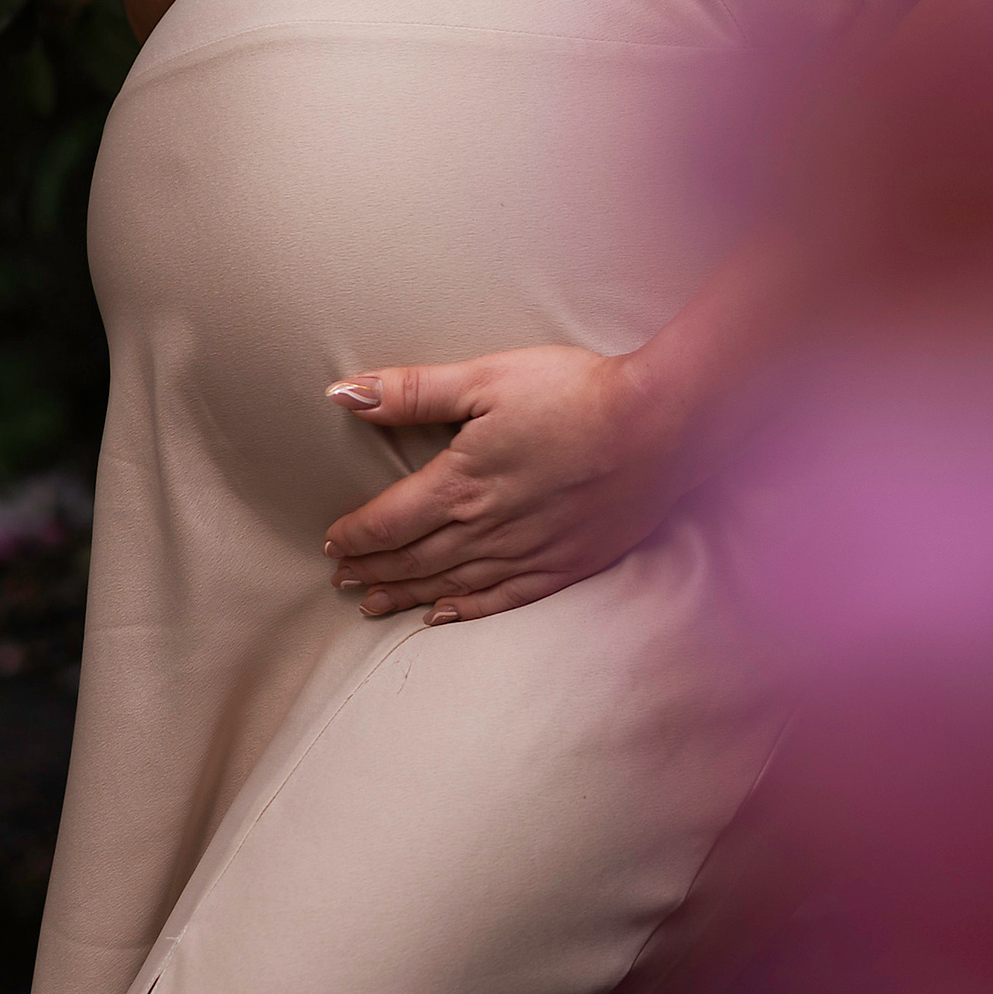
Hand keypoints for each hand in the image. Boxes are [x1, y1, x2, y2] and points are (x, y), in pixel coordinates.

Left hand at [319, 346, 689, 622]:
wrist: (660, 424)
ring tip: (374, 603)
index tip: (333, 542)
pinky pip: (502, 599)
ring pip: (450, 583)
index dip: (355, 534)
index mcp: (461, 482)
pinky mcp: (564, 564)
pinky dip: (466, 610)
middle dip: (373, 569)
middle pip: (414, 558)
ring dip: (406, 593)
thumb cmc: (575, 393)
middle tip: (343, 579)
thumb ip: (414, 391)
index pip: (389, 520)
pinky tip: (444, 616)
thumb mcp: (489, 377)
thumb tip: (345, 394)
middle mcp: (486, 528)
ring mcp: (526, 552)